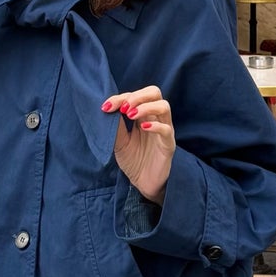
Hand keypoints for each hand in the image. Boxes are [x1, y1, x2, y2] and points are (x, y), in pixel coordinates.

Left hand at [102, 85, 174, 204]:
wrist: (143, 184)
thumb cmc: (133, 160)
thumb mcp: (119, 141)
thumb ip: (116, 126)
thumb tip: (107, 108)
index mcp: (143, 115)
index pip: (136, 95)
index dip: (121, 97)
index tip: (106, 106)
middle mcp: (155, 119)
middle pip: (154, 92)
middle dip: (137, 95)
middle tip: (124, 107)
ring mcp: (164, 130)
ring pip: (164, 106)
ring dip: (145, 107)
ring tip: (130, 115)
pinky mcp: (168, 145)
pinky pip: (166, 130)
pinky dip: (155, 126)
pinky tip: (143, 128)